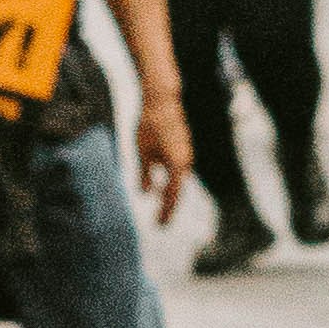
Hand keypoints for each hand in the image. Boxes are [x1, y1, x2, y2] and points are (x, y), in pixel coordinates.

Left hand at [133, 72, 192, 222]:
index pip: (172, 195)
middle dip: (169, 208)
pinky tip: (159, 188)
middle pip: (177, 191)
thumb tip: (146, 194)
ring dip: (169, 196)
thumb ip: (145, 174)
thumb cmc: (150, 125)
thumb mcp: (142, 152)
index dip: (166, 212)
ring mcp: (186, 154)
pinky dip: (169, 182)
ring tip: (160, 212)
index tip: (159, 226)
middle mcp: (186, 161)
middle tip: (161, 226)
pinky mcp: (182, 148)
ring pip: (178, 181)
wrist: (162, 101)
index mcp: (177, 164)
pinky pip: (177, 171)